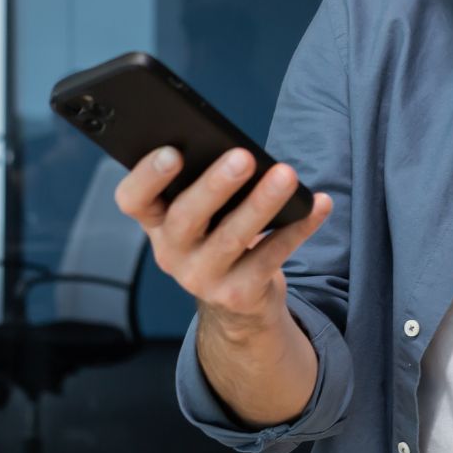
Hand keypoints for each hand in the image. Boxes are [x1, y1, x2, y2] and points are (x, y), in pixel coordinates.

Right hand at [114, 146, 332, 330]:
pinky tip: (319, 204)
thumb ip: (203, 184)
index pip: (133, 199)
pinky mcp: (238, 294)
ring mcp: (202, 278)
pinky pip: (271, 257)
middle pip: (186, 218)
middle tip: (243, 156)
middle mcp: (171, 253)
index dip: (147, 176)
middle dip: (215, 185)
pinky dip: (298, 228)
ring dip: (262, 204)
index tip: (173, 151)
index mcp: (155, 221)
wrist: (236, 301)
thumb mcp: (200, 214)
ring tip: (286, 174)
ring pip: (233, 238)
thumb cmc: (217, 234)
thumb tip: (239, 151)